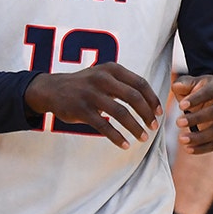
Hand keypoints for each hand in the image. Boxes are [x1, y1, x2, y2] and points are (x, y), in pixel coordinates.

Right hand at [23, 63, 161, 148]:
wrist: (52, 89)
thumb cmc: (85, 85)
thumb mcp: (104, 75)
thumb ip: (123, 84)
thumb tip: (150, 102)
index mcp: (112, 69)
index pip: (140, 83)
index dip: (152, 99)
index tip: (159, 112)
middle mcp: (102, 79)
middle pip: (133, 97)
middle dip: (147, 114)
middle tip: (153, 127)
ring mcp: (91, 94)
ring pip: (120, 113)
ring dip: (135, 127)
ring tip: (143, 138)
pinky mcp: (81, 110)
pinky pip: (104, 126)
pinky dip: (117, 137)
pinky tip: (124, 145)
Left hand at [171, 74, 212, 153]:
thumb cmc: (198, 91)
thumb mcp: (190, 83)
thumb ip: (183, 83)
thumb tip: (177, 86)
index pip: (209, 92)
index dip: (195, 99)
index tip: (181, 105)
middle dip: (197, 119)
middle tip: (178, 122)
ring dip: (199, 137)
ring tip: (182, 139)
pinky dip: (202, 148)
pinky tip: (188, 149)